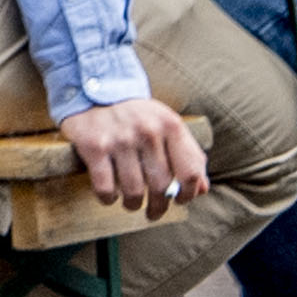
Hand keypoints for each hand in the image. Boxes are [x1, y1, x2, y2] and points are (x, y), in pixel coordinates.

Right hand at [64, 96, 207, 211]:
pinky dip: (108, 198)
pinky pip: (105, 187)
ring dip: (133, 204)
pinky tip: (110, 195)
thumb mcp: (166, 124)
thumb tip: (202, 189)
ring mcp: (120, 139)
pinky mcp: (94, 147)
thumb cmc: (136, 113)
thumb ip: (187, 154)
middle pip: (161, 186)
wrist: (96, 85)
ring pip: (133, 191)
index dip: (188, 193)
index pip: (190, 171)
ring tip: (131, 203)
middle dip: (159, 206)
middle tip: (154, 212)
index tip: (179, 200)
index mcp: (170, 125)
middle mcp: (147, 131)